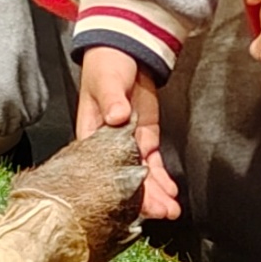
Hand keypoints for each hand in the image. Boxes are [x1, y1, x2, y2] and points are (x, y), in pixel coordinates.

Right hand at [76, 47, 174, 218]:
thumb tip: (117, 116)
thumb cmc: (105, 63)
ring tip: (170, 211)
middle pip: (124, 177)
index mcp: (91, 134)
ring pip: (140, 175)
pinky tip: (170, 194)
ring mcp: (128, 143)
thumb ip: (111, 99)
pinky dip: (161, 179)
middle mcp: (108, 145)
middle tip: (160, 212)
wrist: (124, 49)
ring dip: (154, 194)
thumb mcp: (105, 79)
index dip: (117, 187)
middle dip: (142, 198)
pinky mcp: (144, 137)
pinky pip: (152, 164)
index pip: (103, 168)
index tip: (133, 201)